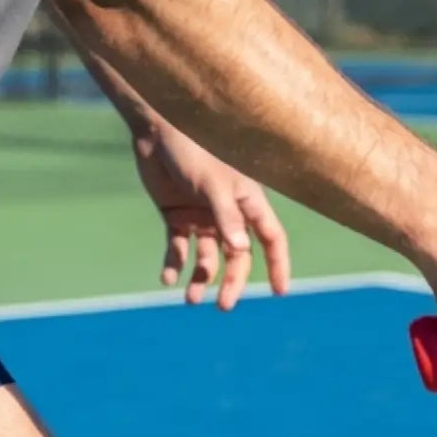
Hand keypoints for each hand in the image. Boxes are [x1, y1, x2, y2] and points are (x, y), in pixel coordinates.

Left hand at [131, 123, 291, 309]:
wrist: (156, 131)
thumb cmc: (191, 150)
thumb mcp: (212, 184)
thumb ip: (226, 216)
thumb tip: (241, 250)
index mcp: (247, 201)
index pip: (270, 238)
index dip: (278, 264)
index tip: (280, 292)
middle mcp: (228, 212)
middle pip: (238, 256)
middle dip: (232, 281)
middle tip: (223, 306)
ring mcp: (202, 215)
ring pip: (208, 257)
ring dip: (201, 278)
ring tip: (190, 298)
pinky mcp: (176, 215)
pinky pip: (178, 248)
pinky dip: (174, 265)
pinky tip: (167, 279)